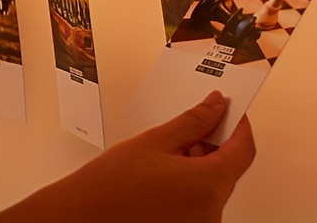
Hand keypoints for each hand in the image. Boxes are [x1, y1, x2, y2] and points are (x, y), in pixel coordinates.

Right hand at [0, 92, 254, 222]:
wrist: (73, 222)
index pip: (243, 149)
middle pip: (228, 169)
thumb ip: (194, 121)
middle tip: (194, 126)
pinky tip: (165, 174)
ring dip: (201, 165)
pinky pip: (199, 205)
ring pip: (212, 187)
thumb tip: (217, 105)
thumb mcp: (155, 141)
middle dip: (216, 144)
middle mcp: (208, 215)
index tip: (230, 111)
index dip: (239, 125)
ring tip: (170, 152)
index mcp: (206, 188)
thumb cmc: (106, 189)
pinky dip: (190, 185)